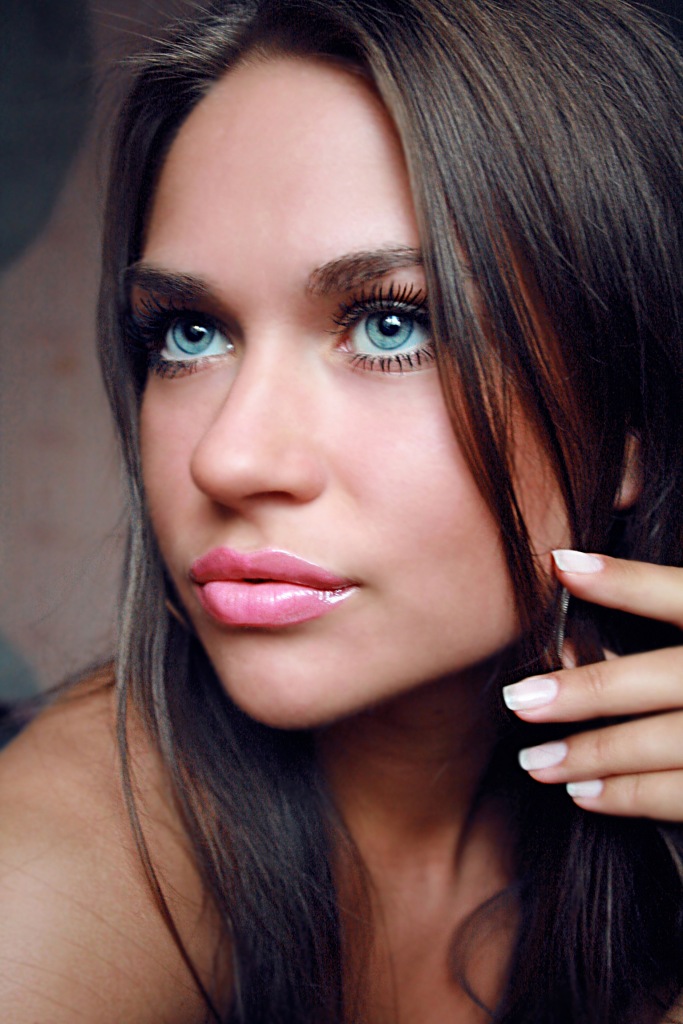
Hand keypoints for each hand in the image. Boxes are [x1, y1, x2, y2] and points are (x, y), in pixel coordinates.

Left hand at [503, 550, 682, 819]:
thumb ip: (669, 607)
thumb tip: (580, 603)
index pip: (681, 596)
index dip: (624, 580)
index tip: (561, 564)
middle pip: (661, 679)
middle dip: (586, 692)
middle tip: (518, 700)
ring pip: (666, 744)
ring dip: (594, 755)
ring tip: (534, 760)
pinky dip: (631, 796)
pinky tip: (584, 794)